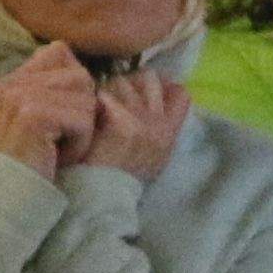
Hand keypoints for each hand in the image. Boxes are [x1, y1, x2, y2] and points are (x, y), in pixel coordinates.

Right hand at [0, 48, 99, 174]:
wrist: (4, 200)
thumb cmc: (26, 165)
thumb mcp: (35, 121)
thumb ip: (50, 91)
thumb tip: (80, 67)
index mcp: (12, 81)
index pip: (59, 51)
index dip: (74, 84)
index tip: (59, 119)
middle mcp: (13, 83)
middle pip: (80, 76)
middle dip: (82, 111)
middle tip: (61, 140)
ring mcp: (21, 97)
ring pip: (86, 99)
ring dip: (82, 130)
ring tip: (59, 150)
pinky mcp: (33, 115)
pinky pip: (82, 120)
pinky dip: (79, 144)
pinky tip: (58, 159)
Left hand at [81, 69, 187, 183]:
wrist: (104, 194)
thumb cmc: (123, 175)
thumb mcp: (152, 155)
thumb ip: (157, 128)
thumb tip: (152, 102)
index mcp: (169, 132)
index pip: (181, 93)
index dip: (163, 85)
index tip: (145, 89)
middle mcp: (159, 123)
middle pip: (151, 78)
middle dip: (132, 80)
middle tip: (115, 94)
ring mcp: (142, 121)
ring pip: (125, 81)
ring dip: (109, 88)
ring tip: (99, 103)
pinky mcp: (122, 121)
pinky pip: (107, 95)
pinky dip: (96, 100)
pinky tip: (91, 112)